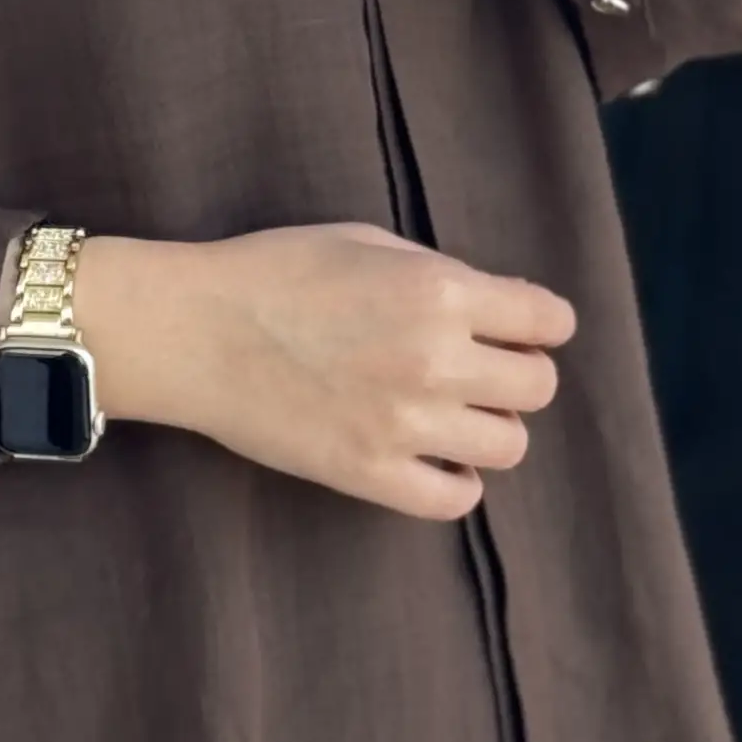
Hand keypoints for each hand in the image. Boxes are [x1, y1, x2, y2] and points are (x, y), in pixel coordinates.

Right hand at [73, 223, 573, 522]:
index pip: (548, 320)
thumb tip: (495, 307)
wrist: (193, 331)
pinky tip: (436, 459)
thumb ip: (439, 274)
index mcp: (439, 292)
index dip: (542, 323)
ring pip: (509, 446)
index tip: (524, 328)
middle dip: (519, 373)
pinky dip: (458, 482)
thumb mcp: (367, 242)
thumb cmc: (274, 272)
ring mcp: (404, 425)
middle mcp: (435, 359)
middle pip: (538, 388)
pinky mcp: (368, 474)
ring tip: (454, 415)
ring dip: (492, 427)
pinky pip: (454, 499)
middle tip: (482, 369)